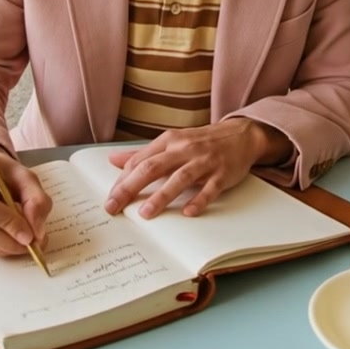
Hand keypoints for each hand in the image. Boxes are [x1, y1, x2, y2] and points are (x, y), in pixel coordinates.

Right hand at [0, 147, 51, 256]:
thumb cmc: (2, 172)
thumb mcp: (25, 176)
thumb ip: (36, 199)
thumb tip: (36, 231)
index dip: (7, 223)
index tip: (29, 235)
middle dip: (6, 241)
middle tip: (29, 244)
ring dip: (1, 248)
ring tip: (21, 244)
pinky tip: (6, 241)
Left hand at [105, 118, 291, 218]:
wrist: (240, 135)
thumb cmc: (200, 142)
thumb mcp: (171, 142)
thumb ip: (143, 153)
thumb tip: (113, 160)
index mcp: (168, 141)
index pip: (139, 161)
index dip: (122, 180)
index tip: (109, 199)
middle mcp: (184, 149)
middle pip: (153, 168)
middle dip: (130, 188)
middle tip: (113, 207)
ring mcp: (204, 161)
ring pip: (180, 178)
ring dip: (161, 196)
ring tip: (145, 214)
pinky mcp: (222, 173)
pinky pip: (209, 188)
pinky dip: (199, 200)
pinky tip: (188, 213)